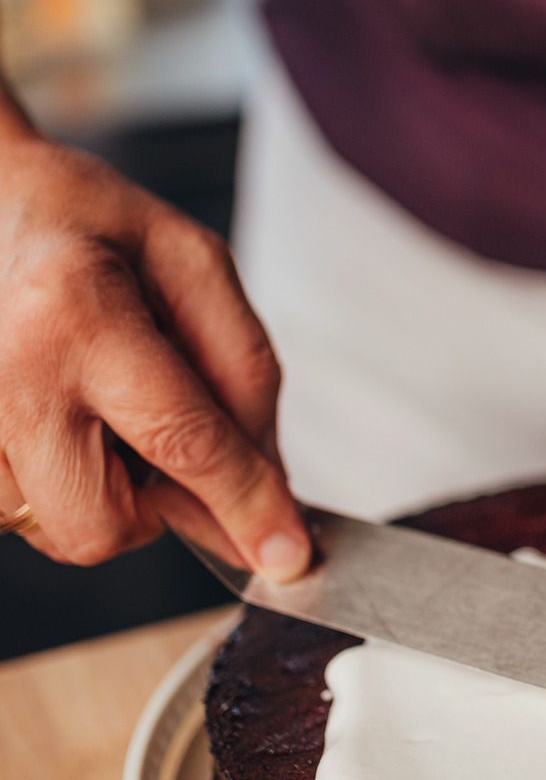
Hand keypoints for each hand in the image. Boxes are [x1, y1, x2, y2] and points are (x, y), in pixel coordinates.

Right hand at [0, 135, 309, 578]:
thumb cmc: (84, 222)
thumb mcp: (192, 265)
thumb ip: (241, 375)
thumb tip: (267, 488)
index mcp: (75, 313)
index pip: (182, 439)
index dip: (245, 505)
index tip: (284, 557)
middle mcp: (5, 376)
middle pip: (101, 526)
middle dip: (150, 507)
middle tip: (152, 433)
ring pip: (57, 529)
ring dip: (98, 489)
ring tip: (89, 399)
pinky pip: (16, 512)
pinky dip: (53, 480)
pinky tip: (52, 411)